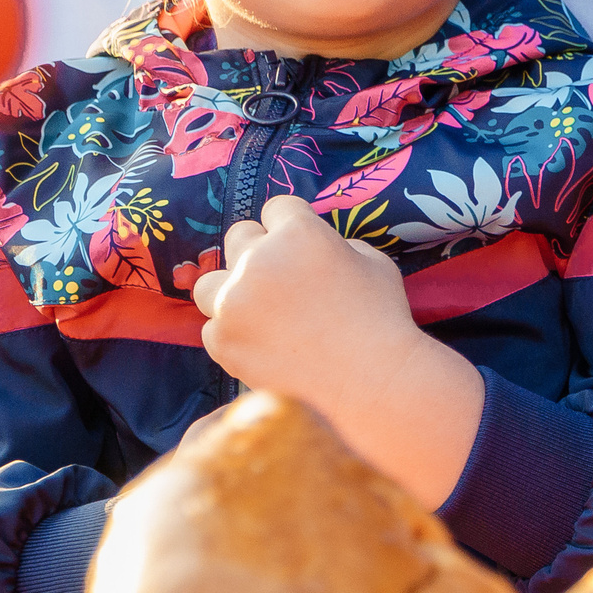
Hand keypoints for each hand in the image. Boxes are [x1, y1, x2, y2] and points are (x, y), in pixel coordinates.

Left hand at [191, 195, 481, 505]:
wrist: (372, 385)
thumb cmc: (383, 320)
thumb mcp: (374, 263)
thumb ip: (337, 246)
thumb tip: (315, 250)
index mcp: (299, 233)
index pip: (277, 208)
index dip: (291, 226)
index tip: (300, 247)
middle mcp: (258, 260)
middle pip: (238, 237)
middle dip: (258, 252)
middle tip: (281, 279)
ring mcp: (234, 301)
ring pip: (209, 282)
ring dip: (231, 291)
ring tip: (257, 312)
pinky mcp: (222, 341)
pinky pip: (213, 328)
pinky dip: (233, 334)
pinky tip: (263, 346)